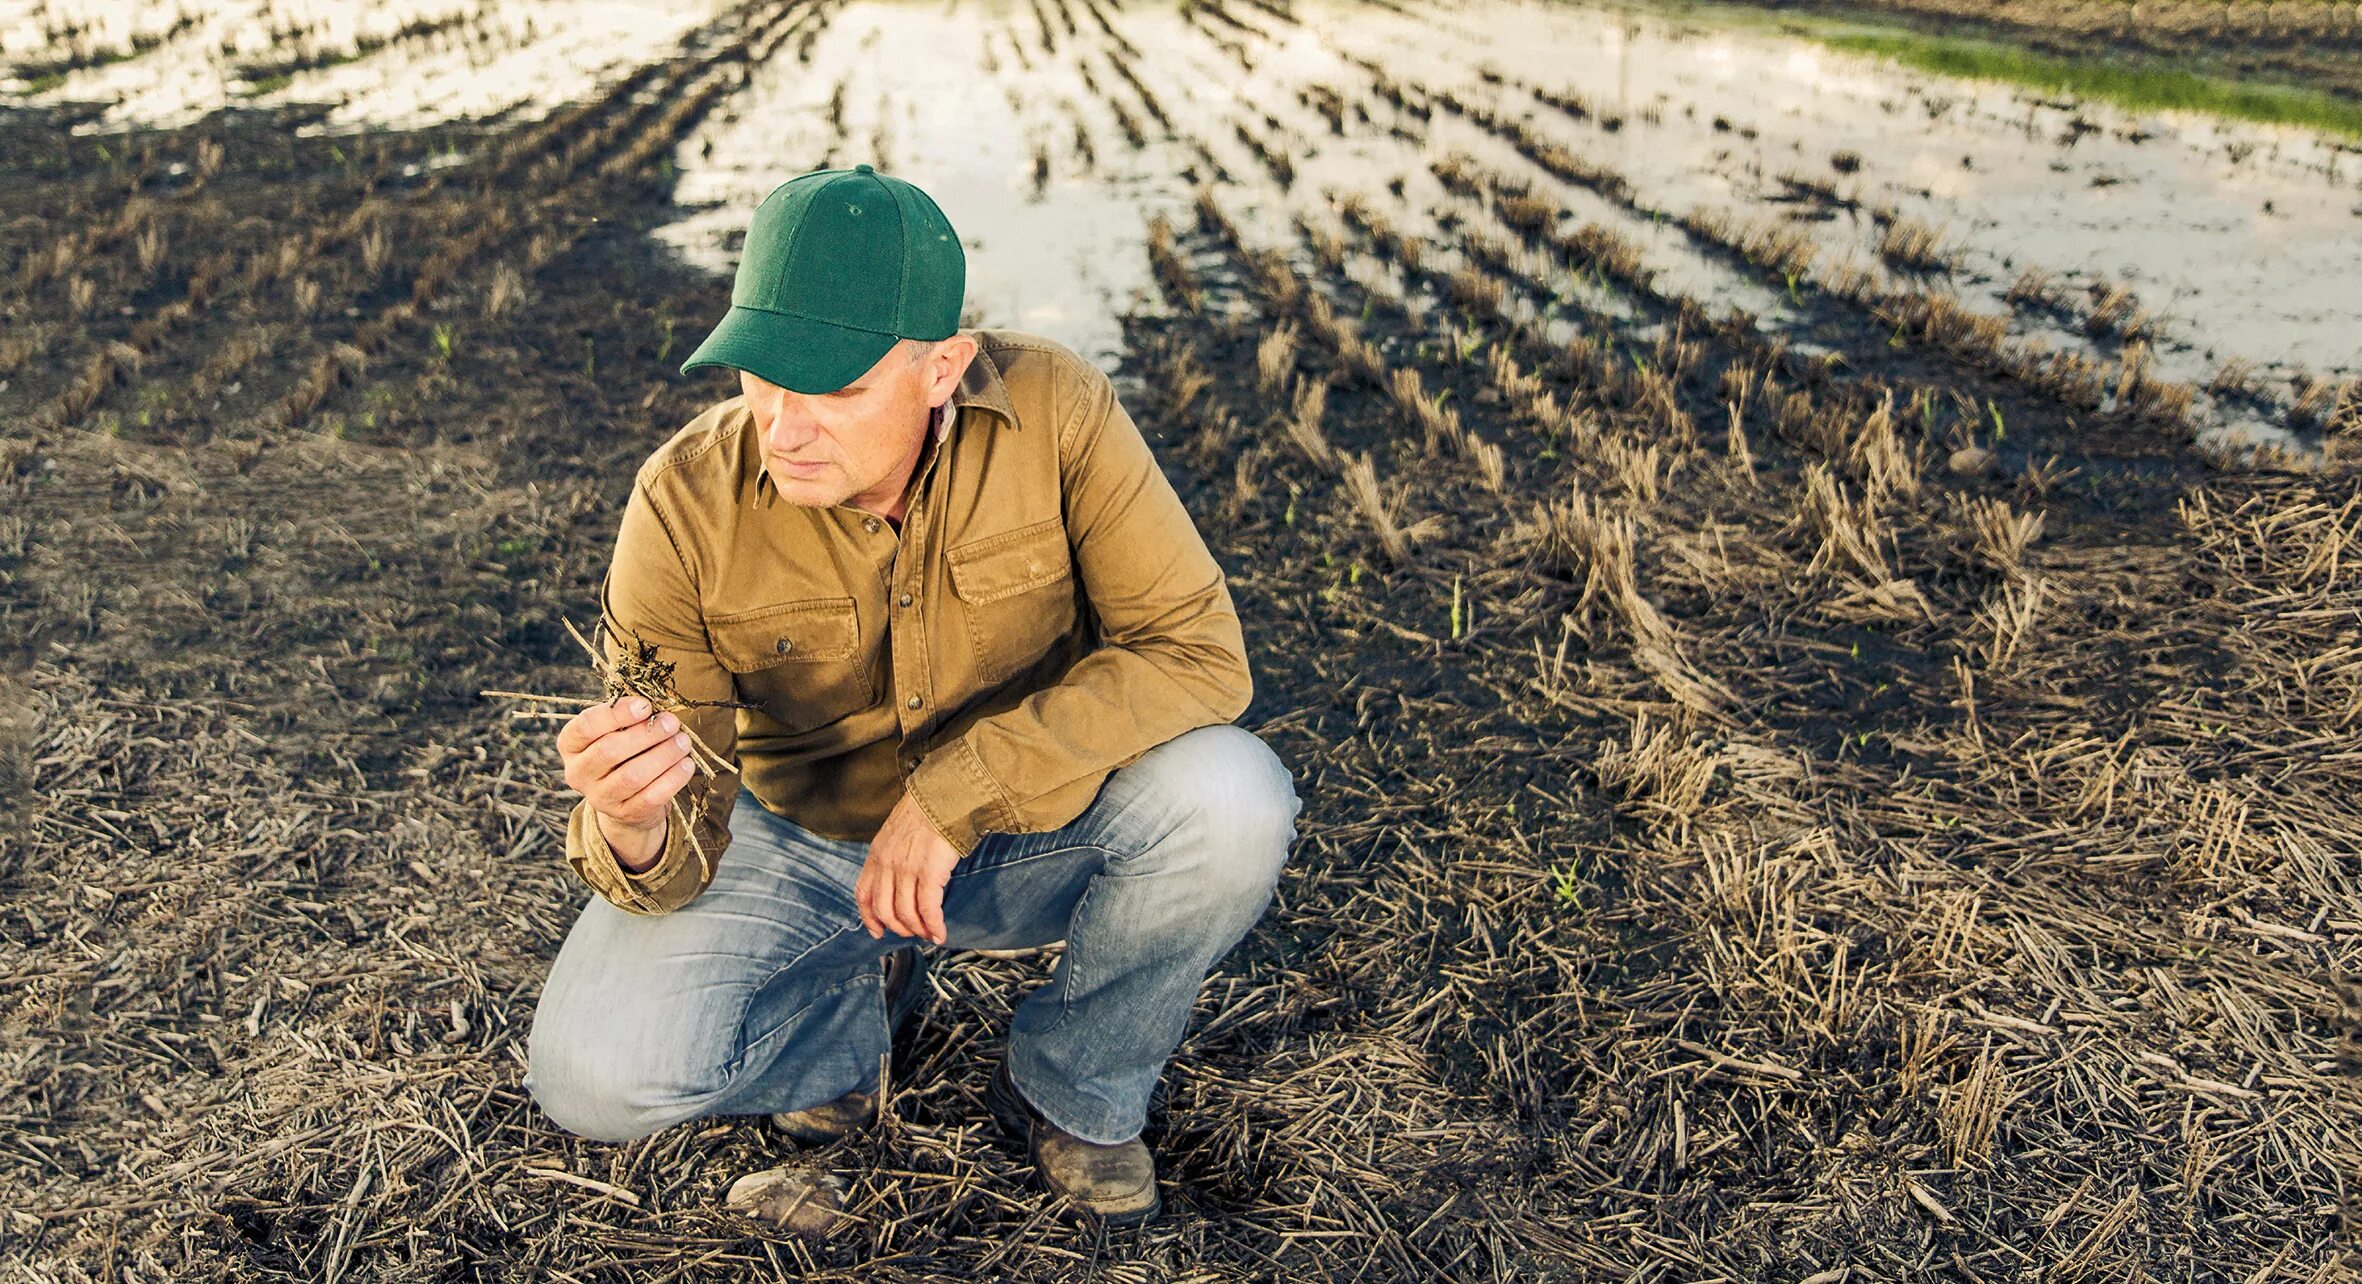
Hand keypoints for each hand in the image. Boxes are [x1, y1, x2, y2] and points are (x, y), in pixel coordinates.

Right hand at [557, 695, 696, 841]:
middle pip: (609, 751)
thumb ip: (628, 718)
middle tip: (672, 723)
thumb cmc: (622, 752)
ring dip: (663, 755)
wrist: (625, 798)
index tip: (645, 706)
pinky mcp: (623, 814)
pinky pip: (650, 797)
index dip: (616, 714)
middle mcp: (578, 772)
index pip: (586, 726)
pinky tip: (686, 764)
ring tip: (683, 742)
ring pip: (632, 776)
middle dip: (646, 734)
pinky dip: (672, 779)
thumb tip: (656, 711)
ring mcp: (599, 797)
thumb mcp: (615, 732)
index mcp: (570, 745)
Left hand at [857, 791, 960, 944]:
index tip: (877, 931)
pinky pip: (927, 909)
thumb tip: (900, 876)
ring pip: (905, 913)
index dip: (869, 917)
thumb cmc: (928, 810)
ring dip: (918, 930)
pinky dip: (934, 926)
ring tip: (930, 934)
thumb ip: (893, 854)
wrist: (947, 795)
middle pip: (884, 909)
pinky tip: (940, 933)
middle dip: (898, 928)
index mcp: (877, 853)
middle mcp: (887, 863)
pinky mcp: (928, 872)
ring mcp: (906, 869)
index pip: (864, 893)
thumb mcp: (897, 831)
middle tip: (913, 933)